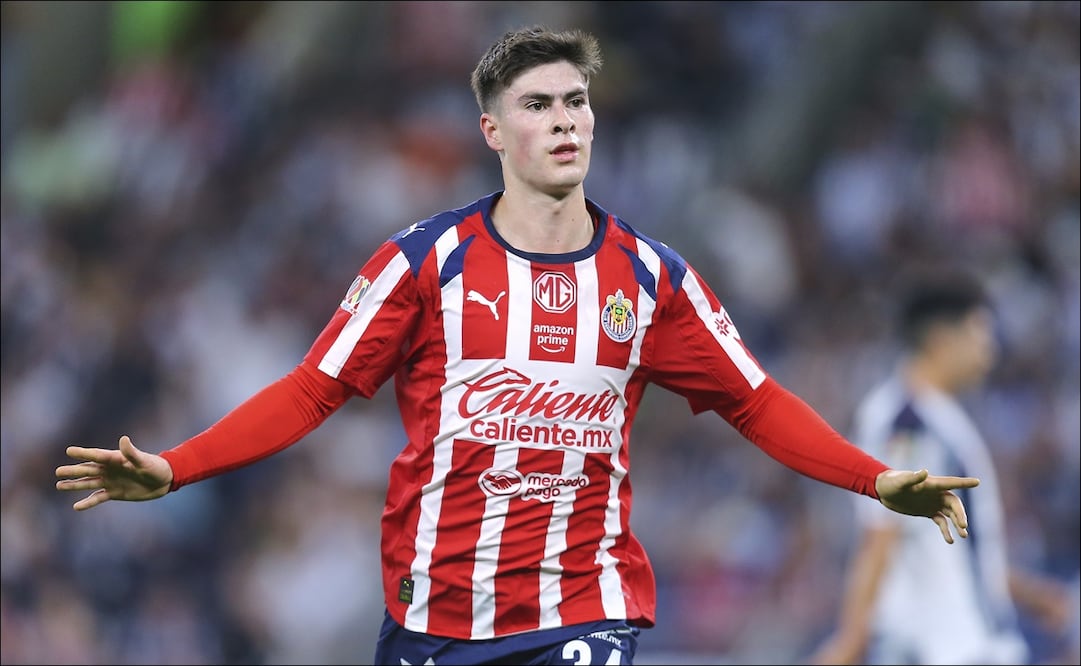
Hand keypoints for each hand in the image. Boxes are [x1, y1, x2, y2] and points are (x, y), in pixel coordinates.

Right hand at [55, 435, 172, 510]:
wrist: (163, 480)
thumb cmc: (155, 466)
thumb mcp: (143, 460)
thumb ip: (132, 453)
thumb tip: (123, 439)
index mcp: (116, 459)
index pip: (97, 455)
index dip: (84, 453)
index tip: (69, 451)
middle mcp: (110, 469)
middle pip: (88, 469)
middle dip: (73, 471)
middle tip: (57, 471)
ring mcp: (110, 481)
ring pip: (89, 483)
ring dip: (75, 485)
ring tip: (59, 485)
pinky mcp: (114, 493)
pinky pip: (98, 498)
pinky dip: (88, 502)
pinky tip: (76, 506)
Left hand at [875, 469, 978, 543]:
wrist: (883, 491)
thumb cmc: (891, 482)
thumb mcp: (901, 481)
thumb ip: (913, 478)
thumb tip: (925, 472)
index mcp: (932, 484)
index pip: (951, 483)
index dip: (964, 482)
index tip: (978, 482)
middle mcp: (936, 493)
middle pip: (954, 503)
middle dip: (960, 514)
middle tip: (963, 526)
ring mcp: (933, 503)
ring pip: (951, 514)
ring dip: (957, 524)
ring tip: (962, 535)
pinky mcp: (928, 511)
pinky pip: (941, 521)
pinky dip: (946, 530)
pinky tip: (950, 540)